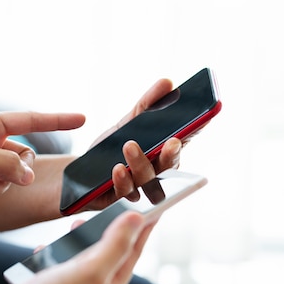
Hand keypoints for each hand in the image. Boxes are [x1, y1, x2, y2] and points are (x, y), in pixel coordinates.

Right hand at [0, 211, 153, 283]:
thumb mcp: (88, 271)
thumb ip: (114, 244)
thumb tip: (136, 220)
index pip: (131, 255)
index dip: (141, 230)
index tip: (151, 209)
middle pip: (108, 255)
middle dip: (108, 231)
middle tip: (109, 211)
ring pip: (80, 258)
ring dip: (79, 240)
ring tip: (76, 226)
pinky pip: (56, 264)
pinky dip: (53, 251)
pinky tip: (45, 247)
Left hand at [85, 79, 182, 209]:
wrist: (81, 172)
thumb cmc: (111, 149)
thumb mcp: (127, 123)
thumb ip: (148, 104)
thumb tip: (167, 82)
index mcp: (163, 155)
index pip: (182, 144)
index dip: (193, 133)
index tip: (202, 119)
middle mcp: (156, 174)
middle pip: (169, 168)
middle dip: (172, 155)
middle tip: (172, 142)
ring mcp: (139, 190)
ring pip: (147, 182)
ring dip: (141, 164)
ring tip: (130, 145)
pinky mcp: (118, 201)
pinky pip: (124, 194)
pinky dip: (122, 181)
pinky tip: (117, 169)